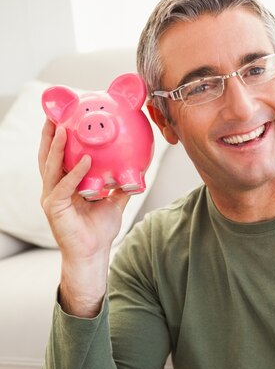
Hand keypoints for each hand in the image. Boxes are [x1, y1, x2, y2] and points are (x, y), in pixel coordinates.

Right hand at [39, 119, 129, 315]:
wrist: (93, 253)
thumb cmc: (98, 230)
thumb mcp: (113, 202)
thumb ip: (119, 186)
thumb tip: (134, 171)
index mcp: (63, 184)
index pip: (58, 156)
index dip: (58, 138)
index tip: (63, 117)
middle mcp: (53, 188)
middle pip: (47, 156)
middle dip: (48, 135)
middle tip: (53, 115)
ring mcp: (51, 197)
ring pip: (50, 166)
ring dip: (55, 146)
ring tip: (62, 128)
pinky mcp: (54, 208)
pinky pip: (64, 186)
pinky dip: (74, 172)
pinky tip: (84, 160)